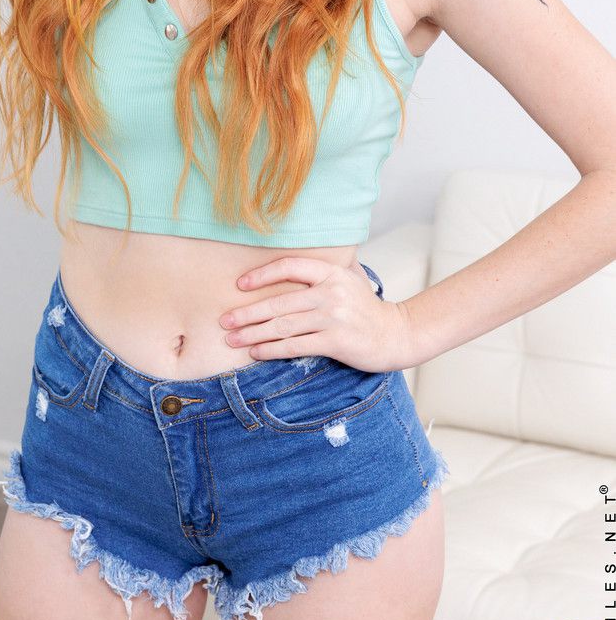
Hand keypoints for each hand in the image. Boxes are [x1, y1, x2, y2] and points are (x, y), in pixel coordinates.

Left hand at [218, 257, 416, 372]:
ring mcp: (333, 317)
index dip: (262, 275)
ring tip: (232, 339)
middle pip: (279, 302)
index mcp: (331, 273)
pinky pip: (295, 345)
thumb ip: (320, 275)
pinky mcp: (336, 341)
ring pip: (283, 325)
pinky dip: (272, 349)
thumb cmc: (365, 309)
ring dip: (253, 334)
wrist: (396, 334)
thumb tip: (281, 273)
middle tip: (223, 320)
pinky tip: (256, 352)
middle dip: (247, 313)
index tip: (240, 285)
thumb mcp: (346, 281)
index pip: (289, 266)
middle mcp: (330, 292)